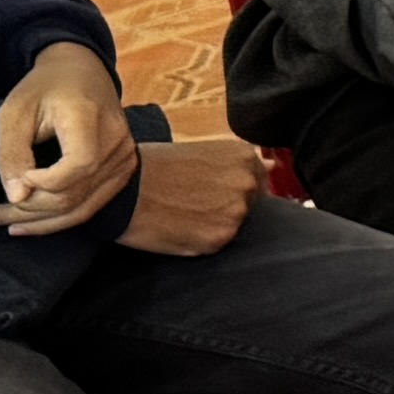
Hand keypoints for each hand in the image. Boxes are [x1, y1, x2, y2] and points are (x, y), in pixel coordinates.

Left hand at [0, 46, 136, 233]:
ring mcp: (124, 159)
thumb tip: (16, 197)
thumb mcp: (16, 111)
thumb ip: (13, 152)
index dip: (44, 182)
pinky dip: (58, 219)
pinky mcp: (122, 171)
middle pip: (74, 193)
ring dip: (40, 221)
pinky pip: (90, 206)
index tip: (16, 178)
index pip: (77, 166)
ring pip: (81, 207)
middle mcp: (117, 141)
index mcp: (91, 119)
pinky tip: (29, 224)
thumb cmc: (44, 88)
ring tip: (3, 223)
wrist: (81, 72)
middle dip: (29, 209)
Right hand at [114, 133, 260, 260]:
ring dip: (215, 223)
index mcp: (243, 157)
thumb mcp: (200, 151)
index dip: (233, 186)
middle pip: (249, 203)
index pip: (258, 179)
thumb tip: (271, 166)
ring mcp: (235, 213)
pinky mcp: (218, 239)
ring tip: (183, 212)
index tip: (213, 189)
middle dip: (226, 205)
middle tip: (192, 200)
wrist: (121, 189)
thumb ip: (237, 163)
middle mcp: (245, 184)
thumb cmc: (152, 165)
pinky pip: (218, 242)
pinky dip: (202, 238)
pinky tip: (180, 226)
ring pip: (234, 225)